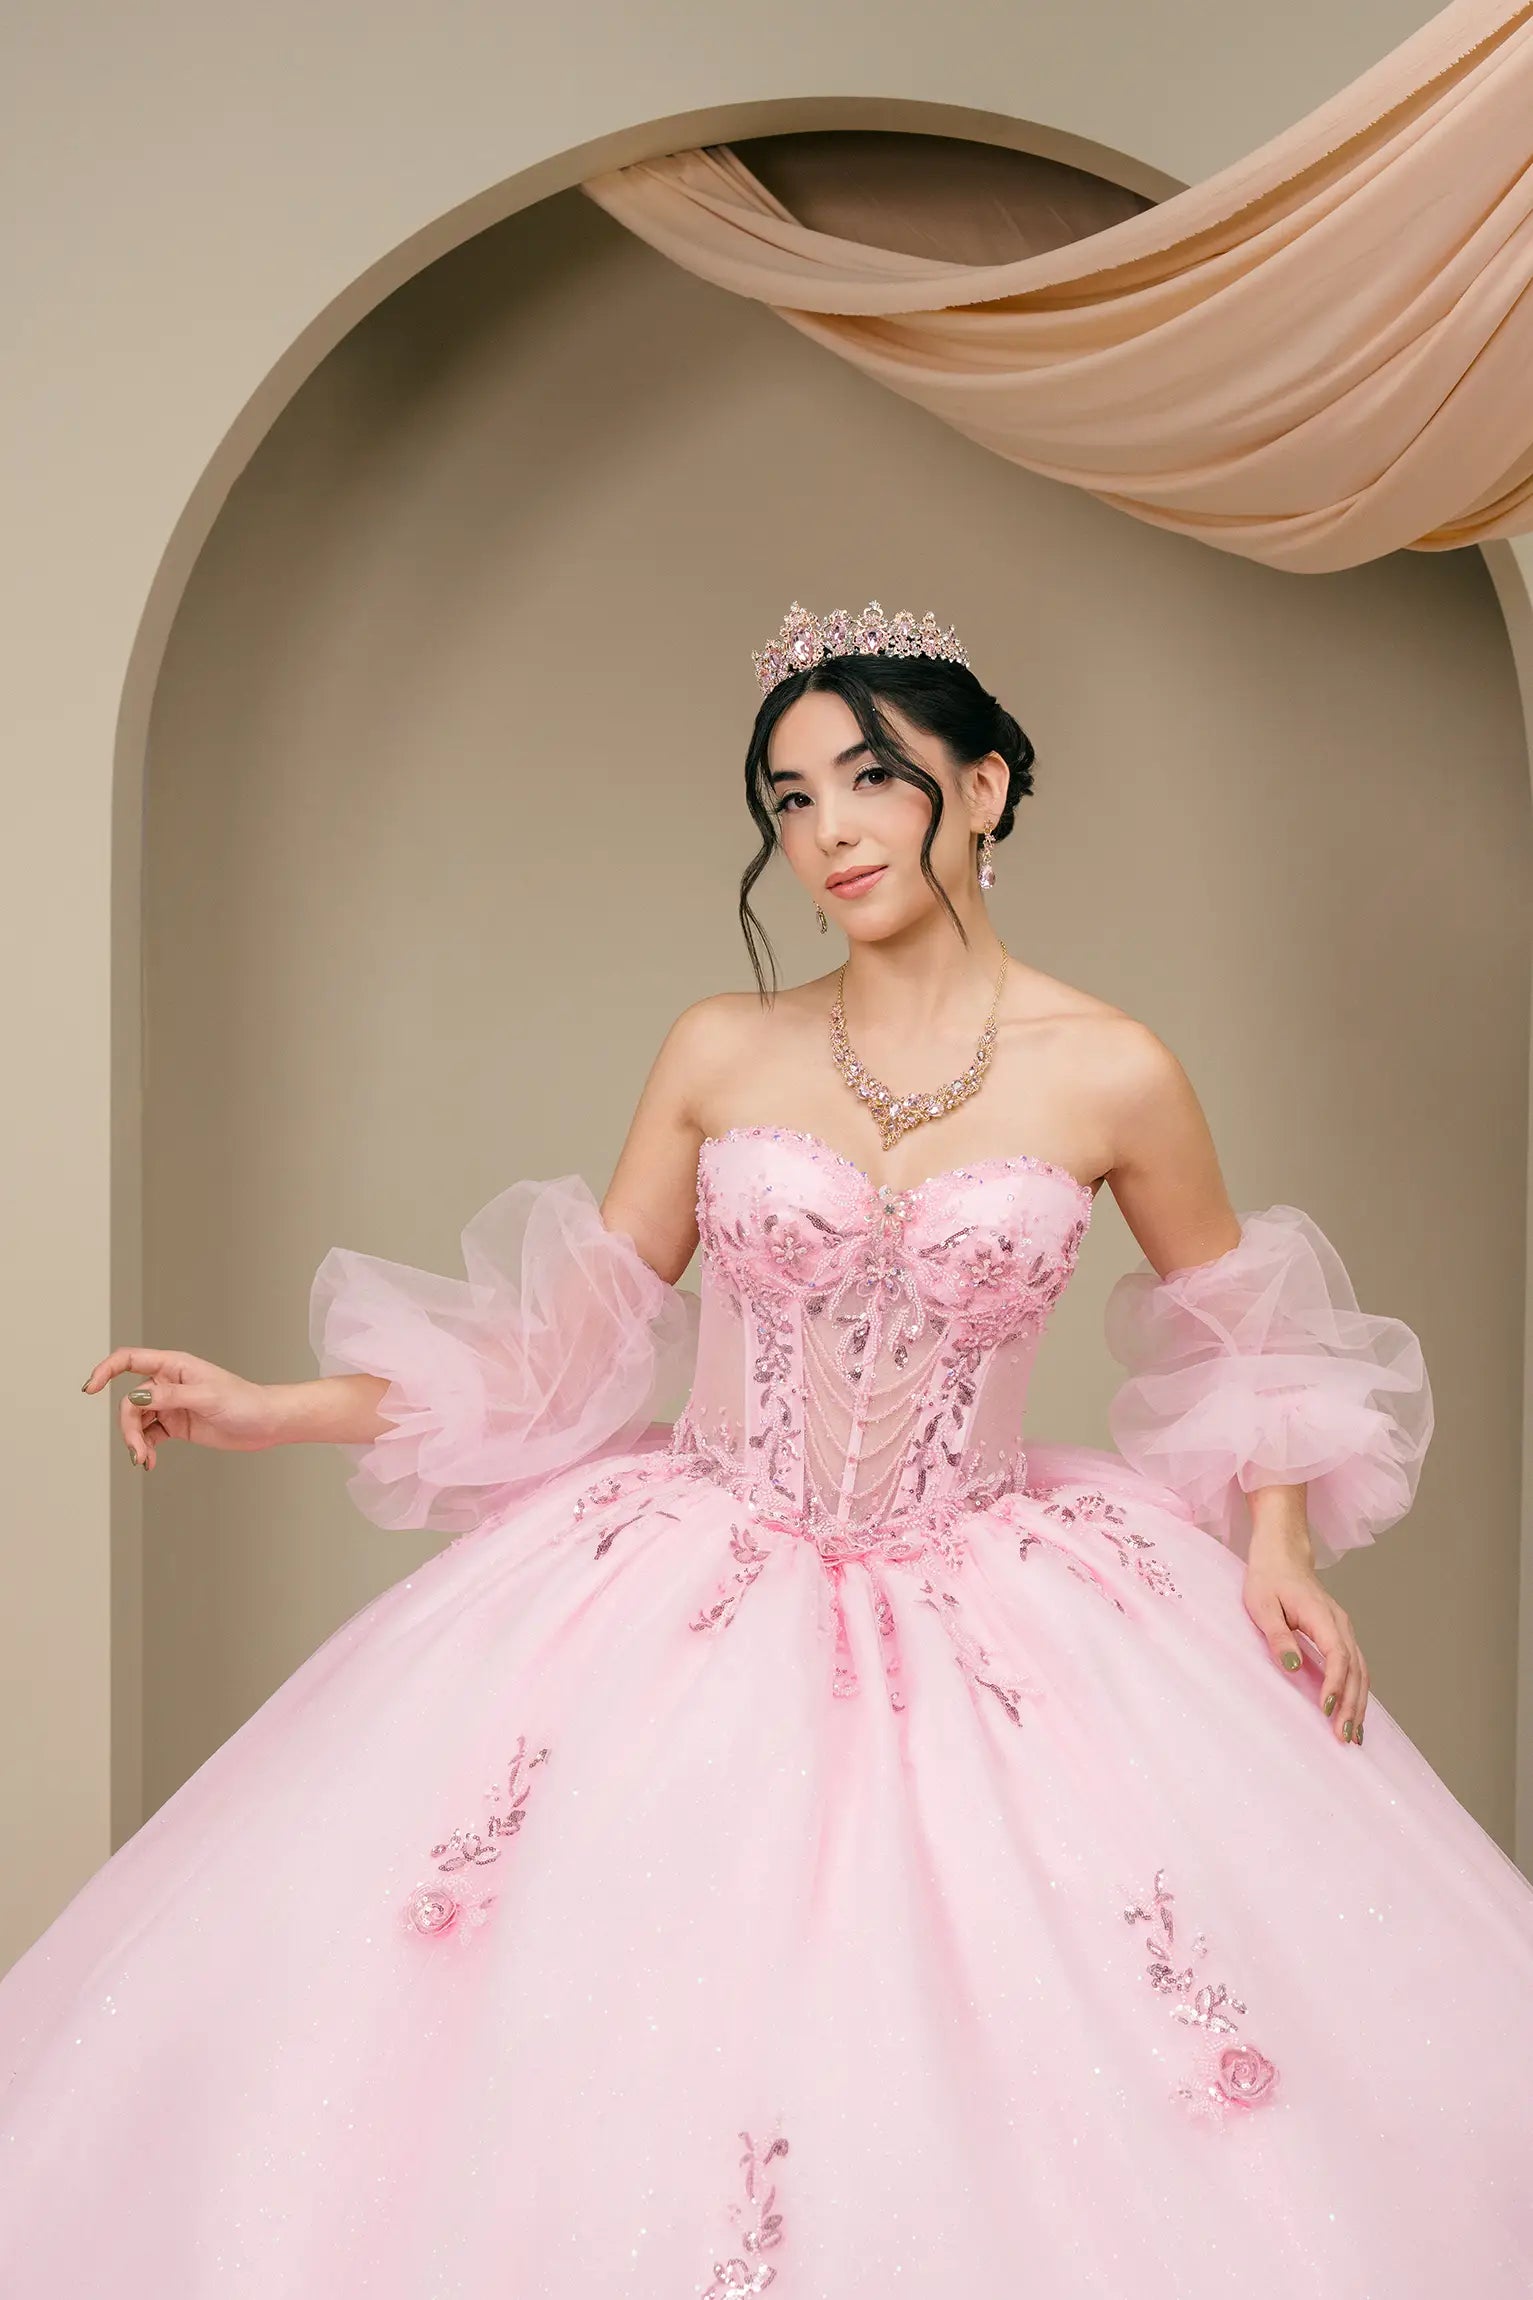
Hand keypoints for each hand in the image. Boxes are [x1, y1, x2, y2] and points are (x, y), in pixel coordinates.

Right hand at [81, 1347, 278, 1468]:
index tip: (90, 1388)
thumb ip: (170, 1397)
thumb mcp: (206, 1397)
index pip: (130, 1360)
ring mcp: (171, 1404)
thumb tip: (135, 1398)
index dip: (105, 1370)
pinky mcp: (176, 1425)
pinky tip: (150, 1462)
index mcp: (174, 1365)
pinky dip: (145, 1449)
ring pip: (137, 1421)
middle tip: (138, 1451)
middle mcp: (169, 1383)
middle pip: (130, 1401)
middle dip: (128, 1427)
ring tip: (144, 1460)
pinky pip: (149, 1435)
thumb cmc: (244, 1402)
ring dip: (135, 1441)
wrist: (266, 1423)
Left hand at [1243, 1549, 1368, 1747]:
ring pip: (1360, 1672)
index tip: (1325, 1709)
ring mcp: (1343, 1630)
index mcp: (1322, 1616)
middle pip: (1355, 1670)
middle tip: (1343, 1737)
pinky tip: (1353, 1714)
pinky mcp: (1340, 1636)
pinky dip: (1357, 1693)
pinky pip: (1355, 1668)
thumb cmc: (1268, 1579)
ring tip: (1353, 1736)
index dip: (1334, 1684)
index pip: (1338, 1655)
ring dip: (1358, 1704)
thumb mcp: (1262, 1605)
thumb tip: (1291, 1666)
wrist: (1282, 1556)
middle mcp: (1340, 1624)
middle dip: (1351, 1705)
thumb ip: (1278, 1635)